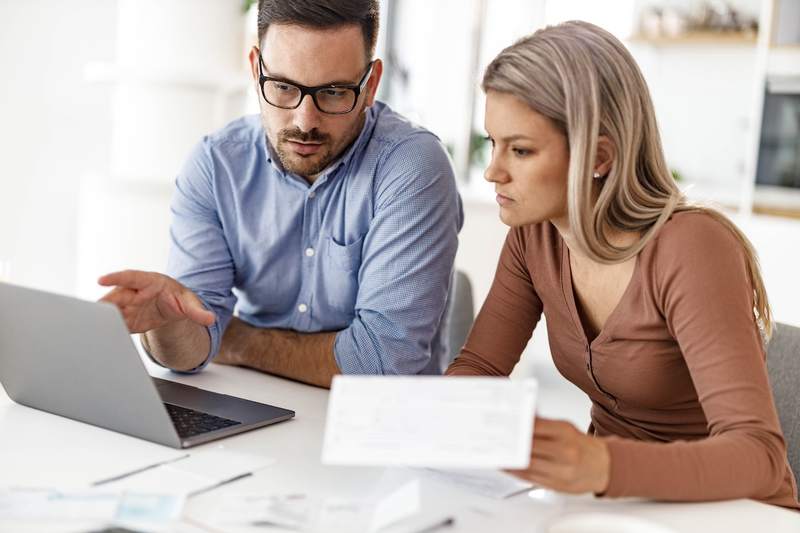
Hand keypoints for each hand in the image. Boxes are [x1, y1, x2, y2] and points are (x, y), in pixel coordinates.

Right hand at [98, 270, 214, 332]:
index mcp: (149, 282)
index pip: (131, 277)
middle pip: (116, 296)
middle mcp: (134, 293)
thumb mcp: (190, 303)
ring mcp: (128, 307)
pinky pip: (115, 325)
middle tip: (94, 311)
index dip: (116, 278)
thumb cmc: (179, 298)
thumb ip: (198, 311)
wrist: (174, 308)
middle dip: (105, 303)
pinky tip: (101, 337)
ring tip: (92, 326)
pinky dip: (108, 330)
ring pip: (111, 311)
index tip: (101, 280)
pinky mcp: (126, 320)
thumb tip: (211, 318)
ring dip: (103, 318)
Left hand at [507, 417, 609, 493]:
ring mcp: (561, 470)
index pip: (534, 427)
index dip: (516, 427)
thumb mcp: (565, 428)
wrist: (603, 467)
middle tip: (495, 440)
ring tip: (497, 455)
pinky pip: (530, 478)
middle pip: (529, 447)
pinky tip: (508, 467)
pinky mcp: (557, 485)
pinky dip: (516, 472)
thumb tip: (519, 420)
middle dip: (510, 444)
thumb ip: (542, 425)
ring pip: (527, 465)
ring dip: (509, 460)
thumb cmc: (581, 446)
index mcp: (565, 432)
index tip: (503, 424)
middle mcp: (564, 451)